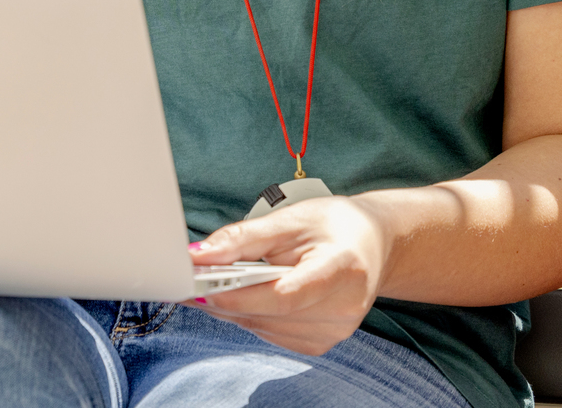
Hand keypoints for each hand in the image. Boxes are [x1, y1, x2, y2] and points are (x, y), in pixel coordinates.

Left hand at [186, 194, 392, 356]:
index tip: (200, 287)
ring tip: (209, 285)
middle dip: (224, 299)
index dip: (239, 295)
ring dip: (232, 309)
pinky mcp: (322, 343)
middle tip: (189, 282)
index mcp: (342, 269)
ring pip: (264, 327)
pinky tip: (243, 295)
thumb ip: (243, 238)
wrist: (372, 244)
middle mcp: (343, 308)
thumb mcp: (291, 217)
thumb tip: (199, 256)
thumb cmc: (334, 225)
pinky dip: (251, 316)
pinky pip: (271, 334)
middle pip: (270, 314)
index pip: (283, 295)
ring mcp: (335, 331)